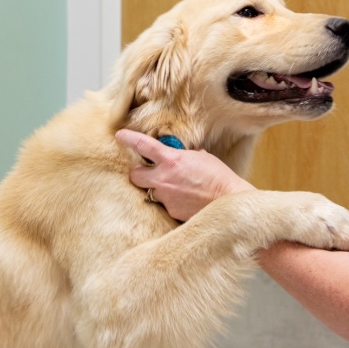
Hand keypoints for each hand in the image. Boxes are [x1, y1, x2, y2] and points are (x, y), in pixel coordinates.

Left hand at [115, 129, 253, 220]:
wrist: (228, 201)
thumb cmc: (219, 176)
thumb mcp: (202, 157)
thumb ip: (186, 156)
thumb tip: (181, 155)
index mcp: (171, 160)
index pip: (143, 146)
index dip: (128, 139)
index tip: (120, 136)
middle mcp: (163, 179)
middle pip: (134, 175)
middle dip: (139, 173)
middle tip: (149, 172)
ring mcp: (165, 197)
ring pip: (152, 192)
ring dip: (160, 188)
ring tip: (178, 188)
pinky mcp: (171, 211)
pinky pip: (166, 204)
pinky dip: (173, 201)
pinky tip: (187, 199)